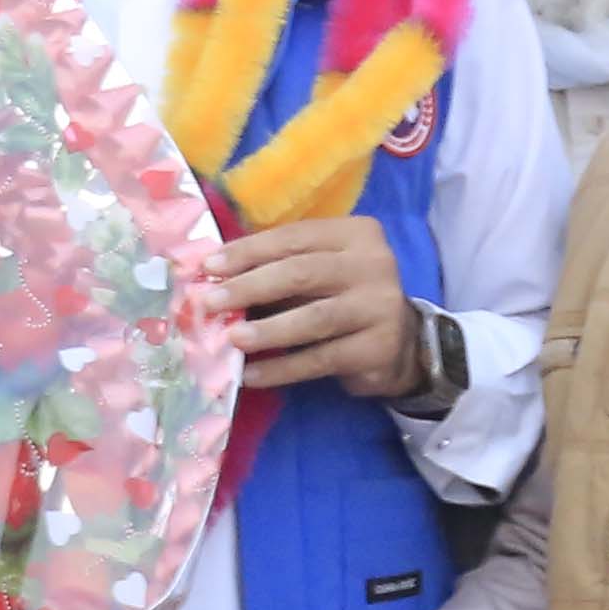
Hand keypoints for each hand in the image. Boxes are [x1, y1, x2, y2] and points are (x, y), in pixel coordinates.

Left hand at [215, 217, 417, 391]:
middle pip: (302, 272)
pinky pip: (321, 359)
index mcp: (356, 234)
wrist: (399, 345)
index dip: (249, 251)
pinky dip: (282, 369)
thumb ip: (279, 268)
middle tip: (211, 302)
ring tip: (231, 339)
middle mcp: (374, 264)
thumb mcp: (319, 272)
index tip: (209, 268)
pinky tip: (252, 375)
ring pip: (314, 318)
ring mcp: (381, 307)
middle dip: (251, 287)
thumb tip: (214, 278)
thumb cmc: (343, 299)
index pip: (294, 237)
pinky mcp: (379, 348)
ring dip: (267, 330)